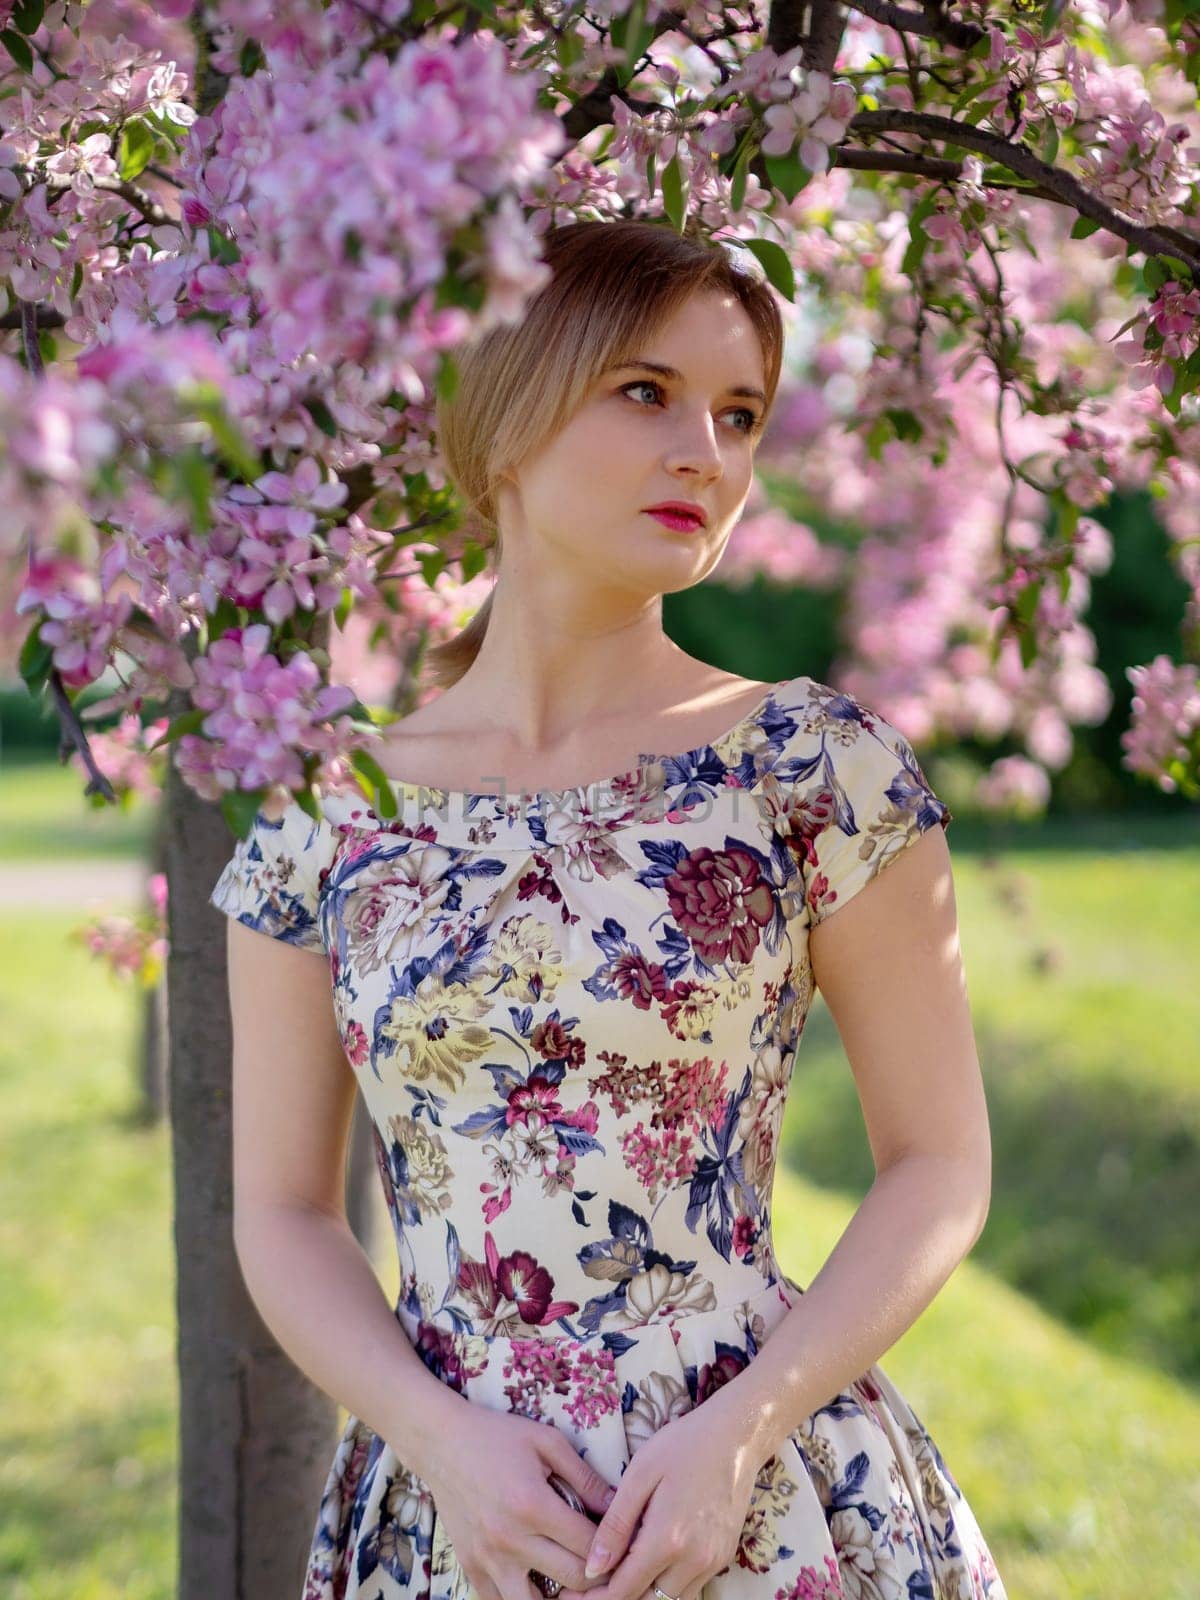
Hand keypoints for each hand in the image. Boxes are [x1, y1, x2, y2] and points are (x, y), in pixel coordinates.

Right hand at [422, 1404, 617, 1599]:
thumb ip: (586, 1478)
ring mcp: (487, 1559)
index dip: (615, 1548)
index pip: (590, 1546)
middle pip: (572, 1580)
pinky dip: (523, 1597)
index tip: (623, 1543)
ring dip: (561, 1597)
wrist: (441, 1442)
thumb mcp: (547, 1442)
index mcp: (533, 1505)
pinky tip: (538, 1580)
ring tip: (573, 1578)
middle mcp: (510, 1540)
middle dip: (598, 1575)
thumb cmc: (497, 1436)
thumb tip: (619, 1507)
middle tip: (608, 1563)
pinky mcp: (470, 1568)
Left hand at [552, 1395, 770, 1599]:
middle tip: (586, 1591)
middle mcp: (694, 1560)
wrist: (737, 1436)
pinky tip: (646, 1567)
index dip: (594, 1598)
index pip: (624, 1591)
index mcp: (668, 1539)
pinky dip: (664, 1586)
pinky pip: (688, 1587)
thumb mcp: (640, 1474)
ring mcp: (712, 1561)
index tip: (570, 1595)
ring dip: (641, 1596)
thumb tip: (592, 1567)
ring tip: (614, 1578)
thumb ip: (615, 1525)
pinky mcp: (723, 1557)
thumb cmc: (684, 1445)